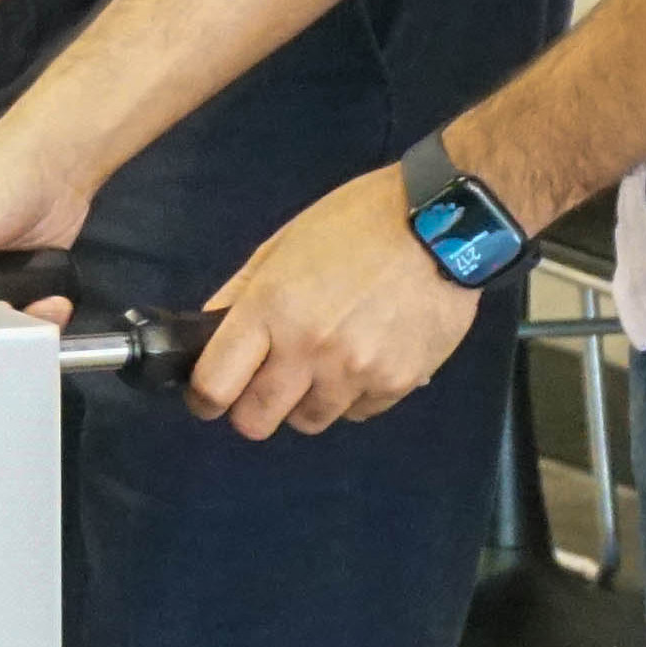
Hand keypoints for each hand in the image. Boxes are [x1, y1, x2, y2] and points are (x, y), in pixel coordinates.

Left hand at [187, 165, 488, 438]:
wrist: (441, 225)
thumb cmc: (355, 224)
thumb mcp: (282, 245)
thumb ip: (241, 292)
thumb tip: (209, 331)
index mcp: (270, 308)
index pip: (215, 385)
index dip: (203, 399)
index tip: (207, 398)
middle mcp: (308, 349)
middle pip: (257, 421)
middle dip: (252, 410)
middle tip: (263, 388)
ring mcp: (354, 372)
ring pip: (309, 422)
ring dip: (305, 402)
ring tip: (320, 367)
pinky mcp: (396, 384)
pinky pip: (357, 412)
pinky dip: (352, 397)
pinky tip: (362, 361)